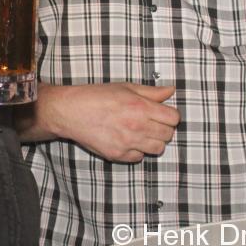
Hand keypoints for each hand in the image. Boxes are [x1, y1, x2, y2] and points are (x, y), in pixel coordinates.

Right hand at [41, 82, 180, 162]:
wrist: (72, 112)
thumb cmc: (97, 96)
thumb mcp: (126, 87)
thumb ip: (152, 92)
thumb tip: (171, 90)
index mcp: (141, 107)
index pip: (173, 118)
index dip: (171, 115)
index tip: (164, 113)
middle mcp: (137, 127)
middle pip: (168, 134)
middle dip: (164, 128)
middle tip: (153, 122)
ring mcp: (128, 143)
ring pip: (158, 149)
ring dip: (154, 141)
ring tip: (142, 132)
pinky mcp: (118, 155)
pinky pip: (139, 157)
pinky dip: (138, 150)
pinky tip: (128, 140)